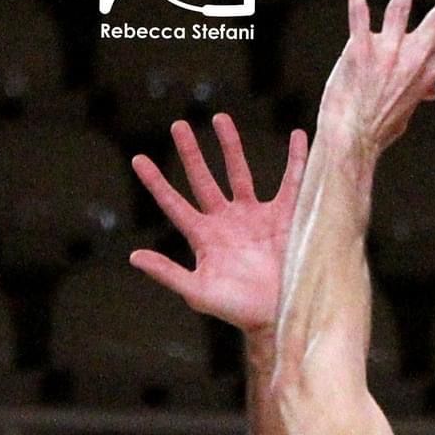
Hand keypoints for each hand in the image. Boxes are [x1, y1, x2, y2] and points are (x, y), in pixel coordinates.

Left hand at [129, 113, 307, 333]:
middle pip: (203, 179)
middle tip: (178, 125)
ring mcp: (255, 216)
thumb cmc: (237, 309)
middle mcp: (226, 221)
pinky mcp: (284, 217)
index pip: (174, 203)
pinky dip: (297, 159)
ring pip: (239, 173)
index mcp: (204, 236)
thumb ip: (168, 273)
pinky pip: (291, 182)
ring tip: (220, 118)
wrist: (280, 315)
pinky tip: (300, 135)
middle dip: (190, 153)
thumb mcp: (198, 292)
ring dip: (230, 146)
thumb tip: (134, 257)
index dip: (156, 182)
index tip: (138, 158)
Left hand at [316, 0, 434, 157]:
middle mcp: (411, 61)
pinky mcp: (360, 52)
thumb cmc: (376, 129)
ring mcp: (386, 55)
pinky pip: (359, 16)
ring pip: (400, 10)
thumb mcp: (406, 112)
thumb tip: (432, 92)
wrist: (351, 141)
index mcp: (426, 74)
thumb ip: (420, 92)